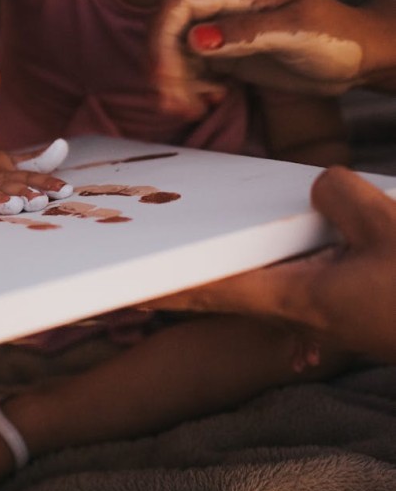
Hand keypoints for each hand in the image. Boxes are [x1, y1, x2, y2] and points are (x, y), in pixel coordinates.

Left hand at [144, 167, 395, 361]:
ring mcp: (323, 308)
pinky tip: (271, 245)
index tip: (121, 286)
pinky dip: (264, 262)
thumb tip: (317, 182)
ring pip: (254, 286)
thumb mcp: (389, 229)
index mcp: (300, 295)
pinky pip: (289, 277)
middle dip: (178, 284)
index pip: (215, 289)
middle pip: (222, 293)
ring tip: (188, 253)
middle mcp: (302, 307)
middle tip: (134, 268)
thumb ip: (341, 200)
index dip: (167, 286)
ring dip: (218, 274)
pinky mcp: (345, 301)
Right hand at [151, 0, 376, 116]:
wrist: (361, 56)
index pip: (179, 4)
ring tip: (193, 109)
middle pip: (171, 30)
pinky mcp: (230, 55)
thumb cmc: (337, 35)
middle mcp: (224, 7)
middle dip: (165, 67)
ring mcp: (225, 31)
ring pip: (179, 52)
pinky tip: (211, 101)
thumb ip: (244, 32)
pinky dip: (193, 88)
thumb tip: (195, 39)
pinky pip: (195, 69)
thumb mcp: (295, 31)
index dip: (162, 38)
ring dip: (177, 83)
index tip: (162, 76)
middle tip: (173, 104)